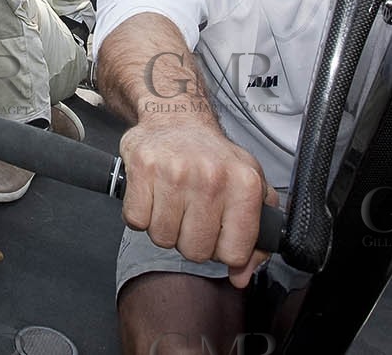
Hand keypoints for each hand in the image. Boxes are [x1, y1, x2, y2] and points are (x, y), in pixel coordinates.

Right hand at [118, 121, 276, 287]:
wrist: (176, 115)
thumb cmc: (213, 156)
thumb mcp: (248, 187)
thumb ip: (255, 236)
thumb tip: (242, 275)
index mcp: (244, 184)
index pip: (234, 252)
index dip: (223, 250)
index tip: (218, 234)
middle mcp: (211, 177)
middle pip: (196, 251)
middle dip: (191, 241)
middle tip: (190, 217)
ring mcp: (174, 172)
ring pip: (163, 238)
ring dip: (164, 228)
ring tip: (171, 205)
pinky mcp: (142, 167)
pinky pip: (136, 220)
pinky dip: (140, 215)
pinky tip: (151, 197)